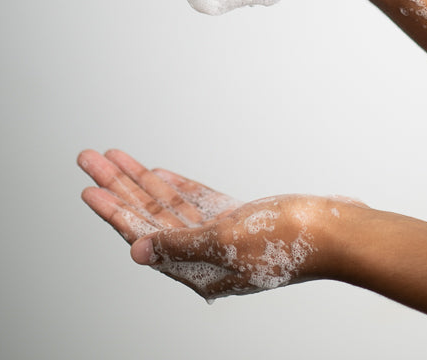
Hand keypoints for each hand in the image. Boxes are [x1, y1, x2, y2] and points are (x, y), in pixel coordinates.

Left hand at [77, 149, 342, 299]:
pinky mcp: (238, 219)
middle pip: (148, 216)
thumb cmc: (290, 240)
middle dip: (118, 186)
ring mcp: (221, 236)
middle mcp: (204, 254)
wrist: (336, 230)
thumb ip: (180, 244)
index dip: (114, 210)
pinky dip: (175, 187)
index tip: (90, 187)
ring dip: (141, 180)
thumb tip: (136, 252)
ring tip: (114, 157)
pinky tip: (157, 174)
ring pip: (169, 205)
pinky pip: (196, 202)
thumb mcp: (228, 241)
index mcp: (198, 269)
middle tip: (90, 159)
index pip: (142, 236)